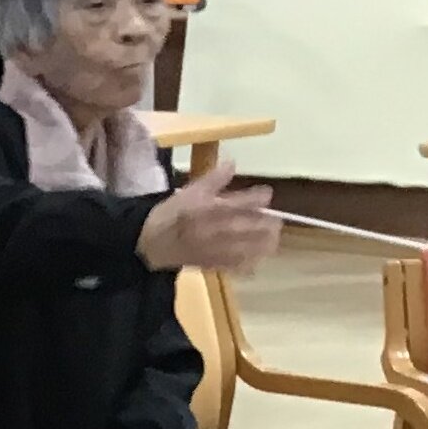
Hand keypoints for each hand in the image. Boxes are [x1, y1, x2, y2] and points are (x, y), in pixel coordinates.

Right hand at [135, 160, 281, 273]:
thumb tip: (233, 163)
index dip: (258, 197)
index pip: (241, 202)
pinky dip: (248, 263)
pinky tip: (257, 259)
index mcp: (209, 208)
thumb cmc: (171, 213)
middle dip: (267, 224)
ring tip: (272, 239)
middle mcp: (215, 229)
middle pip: (249, 227)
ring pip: (246, 248)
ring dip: (263, 244)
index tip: (267, 194)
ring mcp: (214, 248)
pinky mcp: (211, 264)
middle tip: (277, 221)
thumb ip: (214, 178)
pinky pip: (234, 265)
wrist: (150, 243)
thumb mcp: (190, 190)